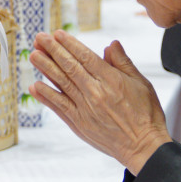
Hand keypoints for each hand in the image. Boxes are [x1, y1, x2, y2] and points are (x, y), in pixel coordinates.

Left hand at [28, 30, 171, 173]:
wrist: (143, 147)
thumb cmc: (146, 115)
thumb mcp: (141, 83)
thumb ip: (123, 63)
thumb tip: (111, 45)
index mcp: (111, 80)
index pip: (85, 57)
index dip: (69, 44)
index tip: (57, 34)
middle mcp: (95, 92)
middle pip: (69, 67)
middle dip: (52, 50)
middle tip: (39, 38)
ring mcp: (85, 108)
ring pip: (61, 84)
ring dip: (45, 68)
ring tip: (34, 55)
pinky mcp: (79, 124)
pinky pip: (59, 107)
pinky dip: (46, 96)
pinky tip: (35, 86)